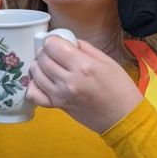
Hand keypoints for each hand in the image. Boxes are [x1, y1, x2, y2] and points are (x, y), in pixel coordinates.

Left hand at [26, 37, 142, 133]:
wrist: (122, 117)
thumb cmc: (120, 89)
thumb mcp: (107, 61)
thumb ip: (84, 48)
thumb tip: (67, 41)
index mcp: (83, 66)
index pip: (52, 45)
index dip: (53, 40)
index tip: (59, 42)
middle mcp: (69, 80)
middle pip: (42, 58)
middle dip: (45, 51)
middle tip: (54, 52)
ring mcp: (60, 95)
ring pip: (36, 73)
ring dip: (39, 65)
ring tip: (49, 65)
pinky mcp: (57, 106)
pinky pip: (34, 95)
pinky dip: (34, 86)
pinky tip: (42, 81)